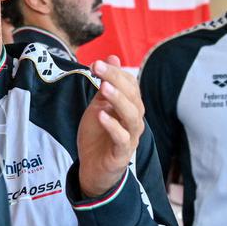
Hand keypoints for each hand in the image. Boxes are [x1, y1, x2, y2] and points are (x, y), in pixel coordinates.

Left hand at [77, 55, 145, 197]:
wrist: (93, 168)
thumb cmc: (98, 136)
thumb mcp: (99, 106)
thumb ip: (106, 85)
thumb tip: (112, 57)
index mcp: (129, 107)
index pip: (129, 84)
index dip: (114, 72)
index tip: (96, 63)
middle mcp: (134, 120)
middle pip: (132, 96)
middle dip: (115, 80)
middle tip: (97, 67)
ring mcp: (130, 137)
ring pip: (132, 115)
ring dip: (118, 100)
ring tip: (103, 87)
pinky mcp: (122, 153)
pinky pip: (122, 138)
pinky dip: (113, 126)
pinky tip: (101, 115)